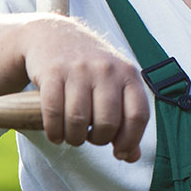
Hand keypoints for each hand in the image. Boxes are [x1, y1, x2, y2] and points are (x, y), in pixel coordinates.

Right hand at [20, 15, 149, 160]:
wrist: (55, 34)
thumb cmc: (90, 69)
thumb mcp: (115, 86)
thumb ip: (127, 120)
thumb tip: (132, 156)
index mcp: (128, 74)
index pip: (138, 116)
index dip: (130, 141)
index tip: (119, 152)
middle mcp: (106, 69)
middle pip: (107, 123)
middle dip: (98, 140)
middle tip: (90, 137)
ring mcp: (79, 69)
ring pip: (79, 121)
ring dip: (73, 138)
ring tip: (72, 135)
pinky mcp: (52, 71)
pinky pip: (53, 113)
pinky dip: (54, 131)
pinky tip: (55, 133)